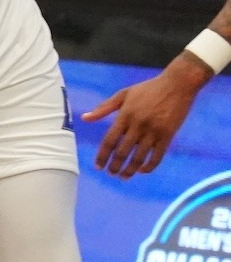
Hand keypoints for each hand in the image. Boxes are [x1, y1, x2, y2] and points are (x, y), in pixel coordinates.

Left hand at [85, 60, 207, 176]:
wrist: (177, 84)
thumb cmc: (148, 89)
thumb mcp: (123, 94)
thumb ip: (104, 108)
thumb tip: (85, 118)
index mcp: (125, 115)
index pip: (110, 140)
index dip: (102, 156)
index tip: (98, 166)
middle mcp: (138, 125)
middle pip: (123, 151)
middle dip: (115, 166)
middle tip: (110, 174)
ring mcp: (154, 131)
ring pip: (139, 156)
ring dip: (130, 169)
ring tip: (124, 176)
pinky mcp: (168, 135)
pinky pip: (158, 155)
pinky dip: (150, 166)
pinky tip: (142, 171)